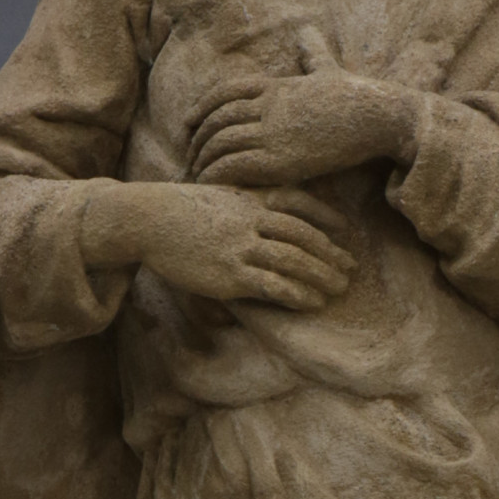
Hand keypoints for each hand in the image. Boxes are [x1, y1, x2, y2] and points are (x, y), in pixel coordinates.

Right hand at [83, 180, 355, 310]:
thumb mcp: (215, 196)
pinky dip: (297, 293)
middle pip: (304, 235)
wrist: (148, 219)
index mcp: (251, 199)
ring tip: (339, 288)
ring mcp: (242, 247)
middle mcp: (252, 220)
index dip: (325, 217)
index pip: (299, 203)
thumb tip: (255, 215)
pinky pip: (274, 284)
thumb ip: (241, 204)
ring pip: (294, 260)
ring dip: (321, 275)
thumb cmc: (177, 210)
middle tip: (350, 268)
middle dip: (330, 253)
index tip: (344, 229)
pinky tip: (312, 302)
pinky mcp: (231, 273)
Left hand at [189, 73, 416, 186]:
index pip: (224, 93)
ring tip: (197, 176)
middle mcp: (267, 107)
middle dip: (198, 138)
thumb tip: (308, 31)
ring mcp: (272, 132)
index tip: (189, 124)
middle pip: (216, 119)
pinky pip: (234, 165)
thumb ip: (313, 54)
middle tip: (189, 156)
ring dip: (203, 160)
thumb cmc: (358, 96)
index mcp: (275, 86)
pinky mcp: (279, 159)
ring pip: (220, 142)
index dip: (202, 108)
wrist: (375, 116)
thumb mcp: (329, 69)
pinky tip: (211, 185)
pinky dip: (216, 174)